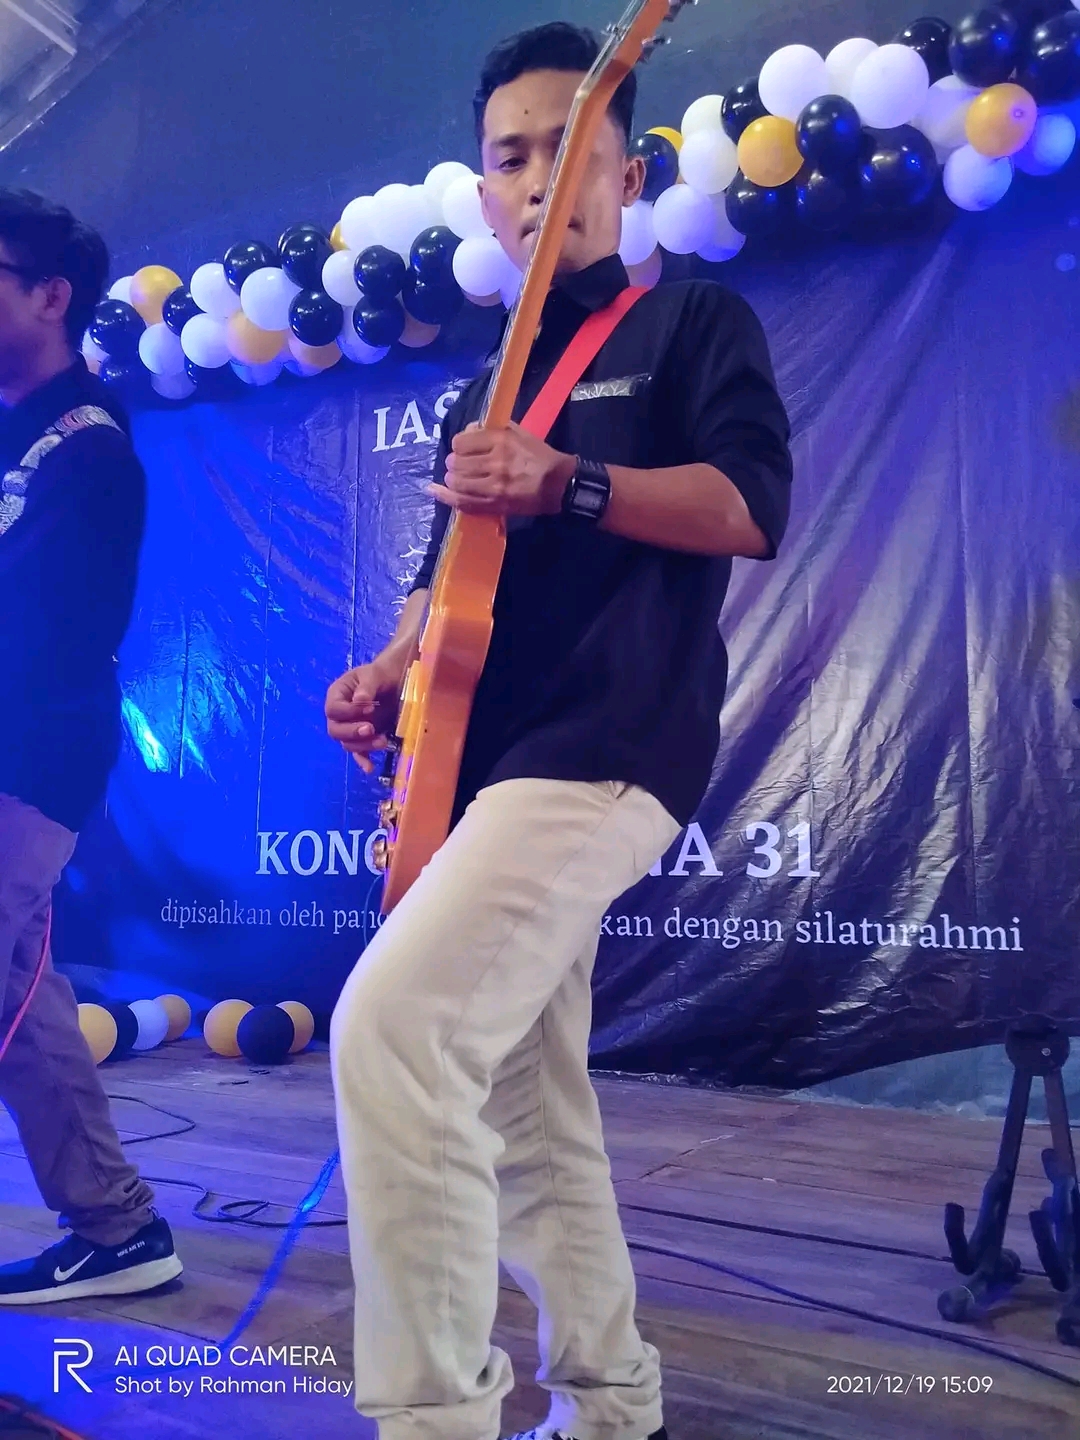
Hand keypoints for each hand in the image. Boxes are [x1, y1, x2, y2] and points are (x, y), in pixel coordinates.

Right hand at [325, 660, 402, 773]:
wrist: (396, 681)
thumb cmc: (381, 675)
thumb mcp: (374, 675)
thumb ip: (367, 686)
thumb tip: (360, 700)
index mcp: (337, 695)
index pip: (333, 709)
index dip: (349, 712)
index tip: (370, 708)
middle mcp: (339, 715)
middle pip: (335, 730)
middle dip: (352, 732)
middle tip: (371, 729)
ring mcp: (350, 728)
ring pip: (347, 743)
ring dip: (363, 745)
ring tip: (383, 741)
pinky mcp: (363, 738)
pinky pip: (358, 752)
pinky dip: (363, 760)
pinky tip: (370, 767)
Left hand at [435, 422, 575, 516]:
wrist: (560, 486)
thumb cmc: (541, 457)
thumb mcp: (520, 433)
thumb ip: (493, 429)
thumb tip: (468, 430)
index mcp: (501, 440)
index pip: (462, 441)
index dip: (459, 445)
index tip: (464, 448)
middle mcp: (495, 462)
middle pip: (456, 461)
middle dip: (454, 462)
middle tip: (460, 464)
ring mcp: (493, 486)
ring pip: (456, 481)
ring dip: (452, 478)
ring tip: (457, 478)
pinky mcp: (494, 505)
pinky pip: (462, 501)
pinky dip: (444, 496)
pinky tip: (434, 490)